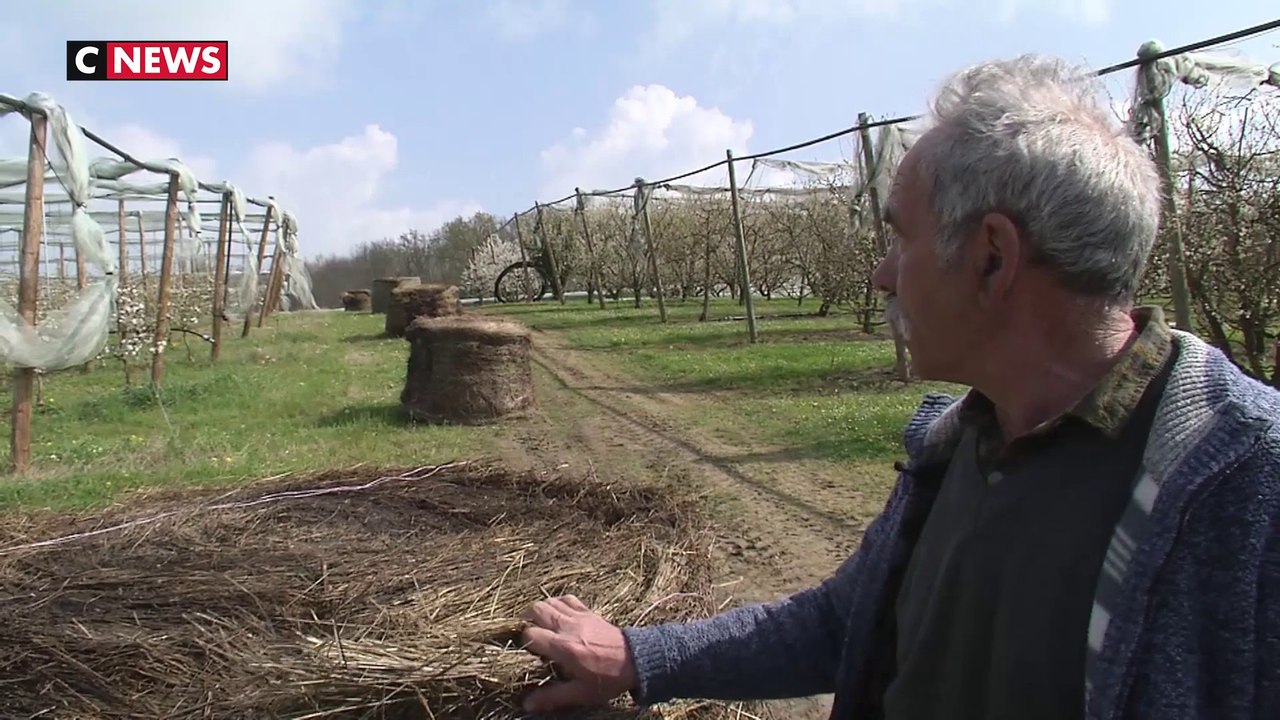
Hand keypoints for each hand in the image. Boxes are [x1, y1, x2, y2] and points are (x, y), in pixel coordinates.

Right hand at [520, 594, 637, 712]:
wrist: (636, 660)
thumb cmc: (608, 678)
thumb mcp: (580, 693)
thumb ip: (552, 697)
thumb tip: (527, 704)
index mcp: (564, 647)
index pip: (530, 634)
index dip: (524, 642)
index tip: (528, 652)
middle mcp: (568, 627)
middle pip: (536, 610)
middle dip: (527, 621)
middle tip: (530, 635)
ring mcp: (579, 616)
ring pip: (549, 601)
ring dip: (541, 611)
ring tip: (541, 626)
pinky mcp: (588, 611)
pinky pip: (567, 598)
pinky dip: (558, 603)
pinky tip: (559, 616)